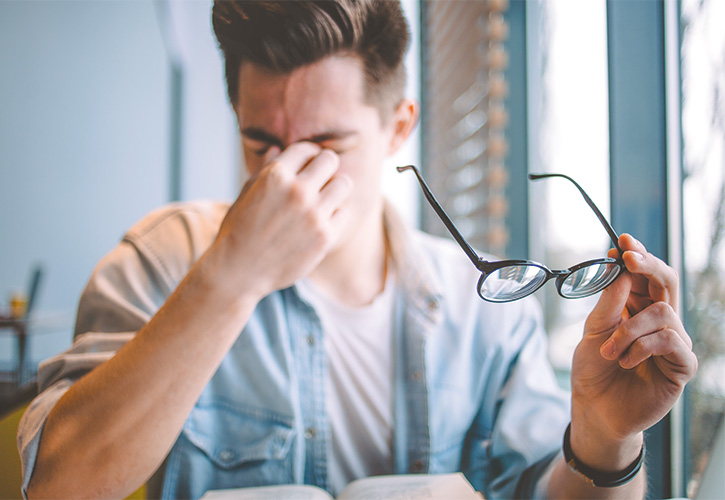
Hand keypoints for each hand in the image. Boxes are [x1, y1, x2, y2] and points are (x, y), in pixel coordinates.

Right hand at [209, 142, 352, 298]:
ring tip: (325, 200)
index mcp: (275, 175)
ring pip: (344, 184)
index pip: (306, 149)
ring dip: (336, 189)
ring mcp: (313, 213)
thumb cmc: (239, 230)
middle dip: (325, 168)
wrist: (238, 271)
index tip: (307, 166)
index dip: (308, 156)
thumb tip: (277, 148)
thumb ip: (265, 169)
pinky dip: (336, 217)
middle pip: (330, 160)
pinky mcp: (325, 236)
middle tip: (320, 181)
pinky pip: (345, 213)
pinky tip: (322, 223)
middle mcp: (296, 190)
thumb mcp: (246, 194)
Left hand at [570, 234, 696, 466]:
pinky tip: (625, 361)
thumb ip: (610, 300)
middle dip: (648, 265)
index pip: (646, 274)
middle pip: (668, 282)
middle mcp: (660, 321)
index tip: (622, 239)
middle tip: (628, 258)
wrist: (595, 408)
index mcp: (638, 308)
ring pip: (665, 313)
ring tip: (610, 350)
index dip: (638, 254)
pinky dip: (643, 347)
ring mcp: (673, 343)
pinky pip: (672, 341)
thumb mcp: (595, 329)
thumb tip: (621, 267)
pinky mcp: (682, 366)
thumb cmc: (594, 368)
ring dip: (630, 329)